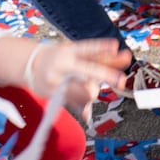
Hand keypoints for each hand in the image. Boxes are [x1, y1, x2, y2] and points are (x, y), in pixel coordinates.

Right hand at [0, 37, 129, 113]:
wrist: (33, 67)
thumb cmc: (63, 58)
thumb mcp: (78, 53)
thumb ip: (103, 57)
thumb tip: (125, 56)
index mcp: (69, 51)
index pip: (87, 48)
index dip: (101, 47)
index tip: (114, 45)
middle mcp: (62, 64)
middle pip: (87, 70)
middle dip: (104, 75)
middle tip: (119, 80)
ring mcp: (57, 80)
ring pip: (86, 92)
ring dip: (92, 93)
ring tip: (87, 90)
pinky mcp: (53, 94)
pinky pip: (76, 104)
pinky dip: (83, 109)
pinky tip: (86, 114)